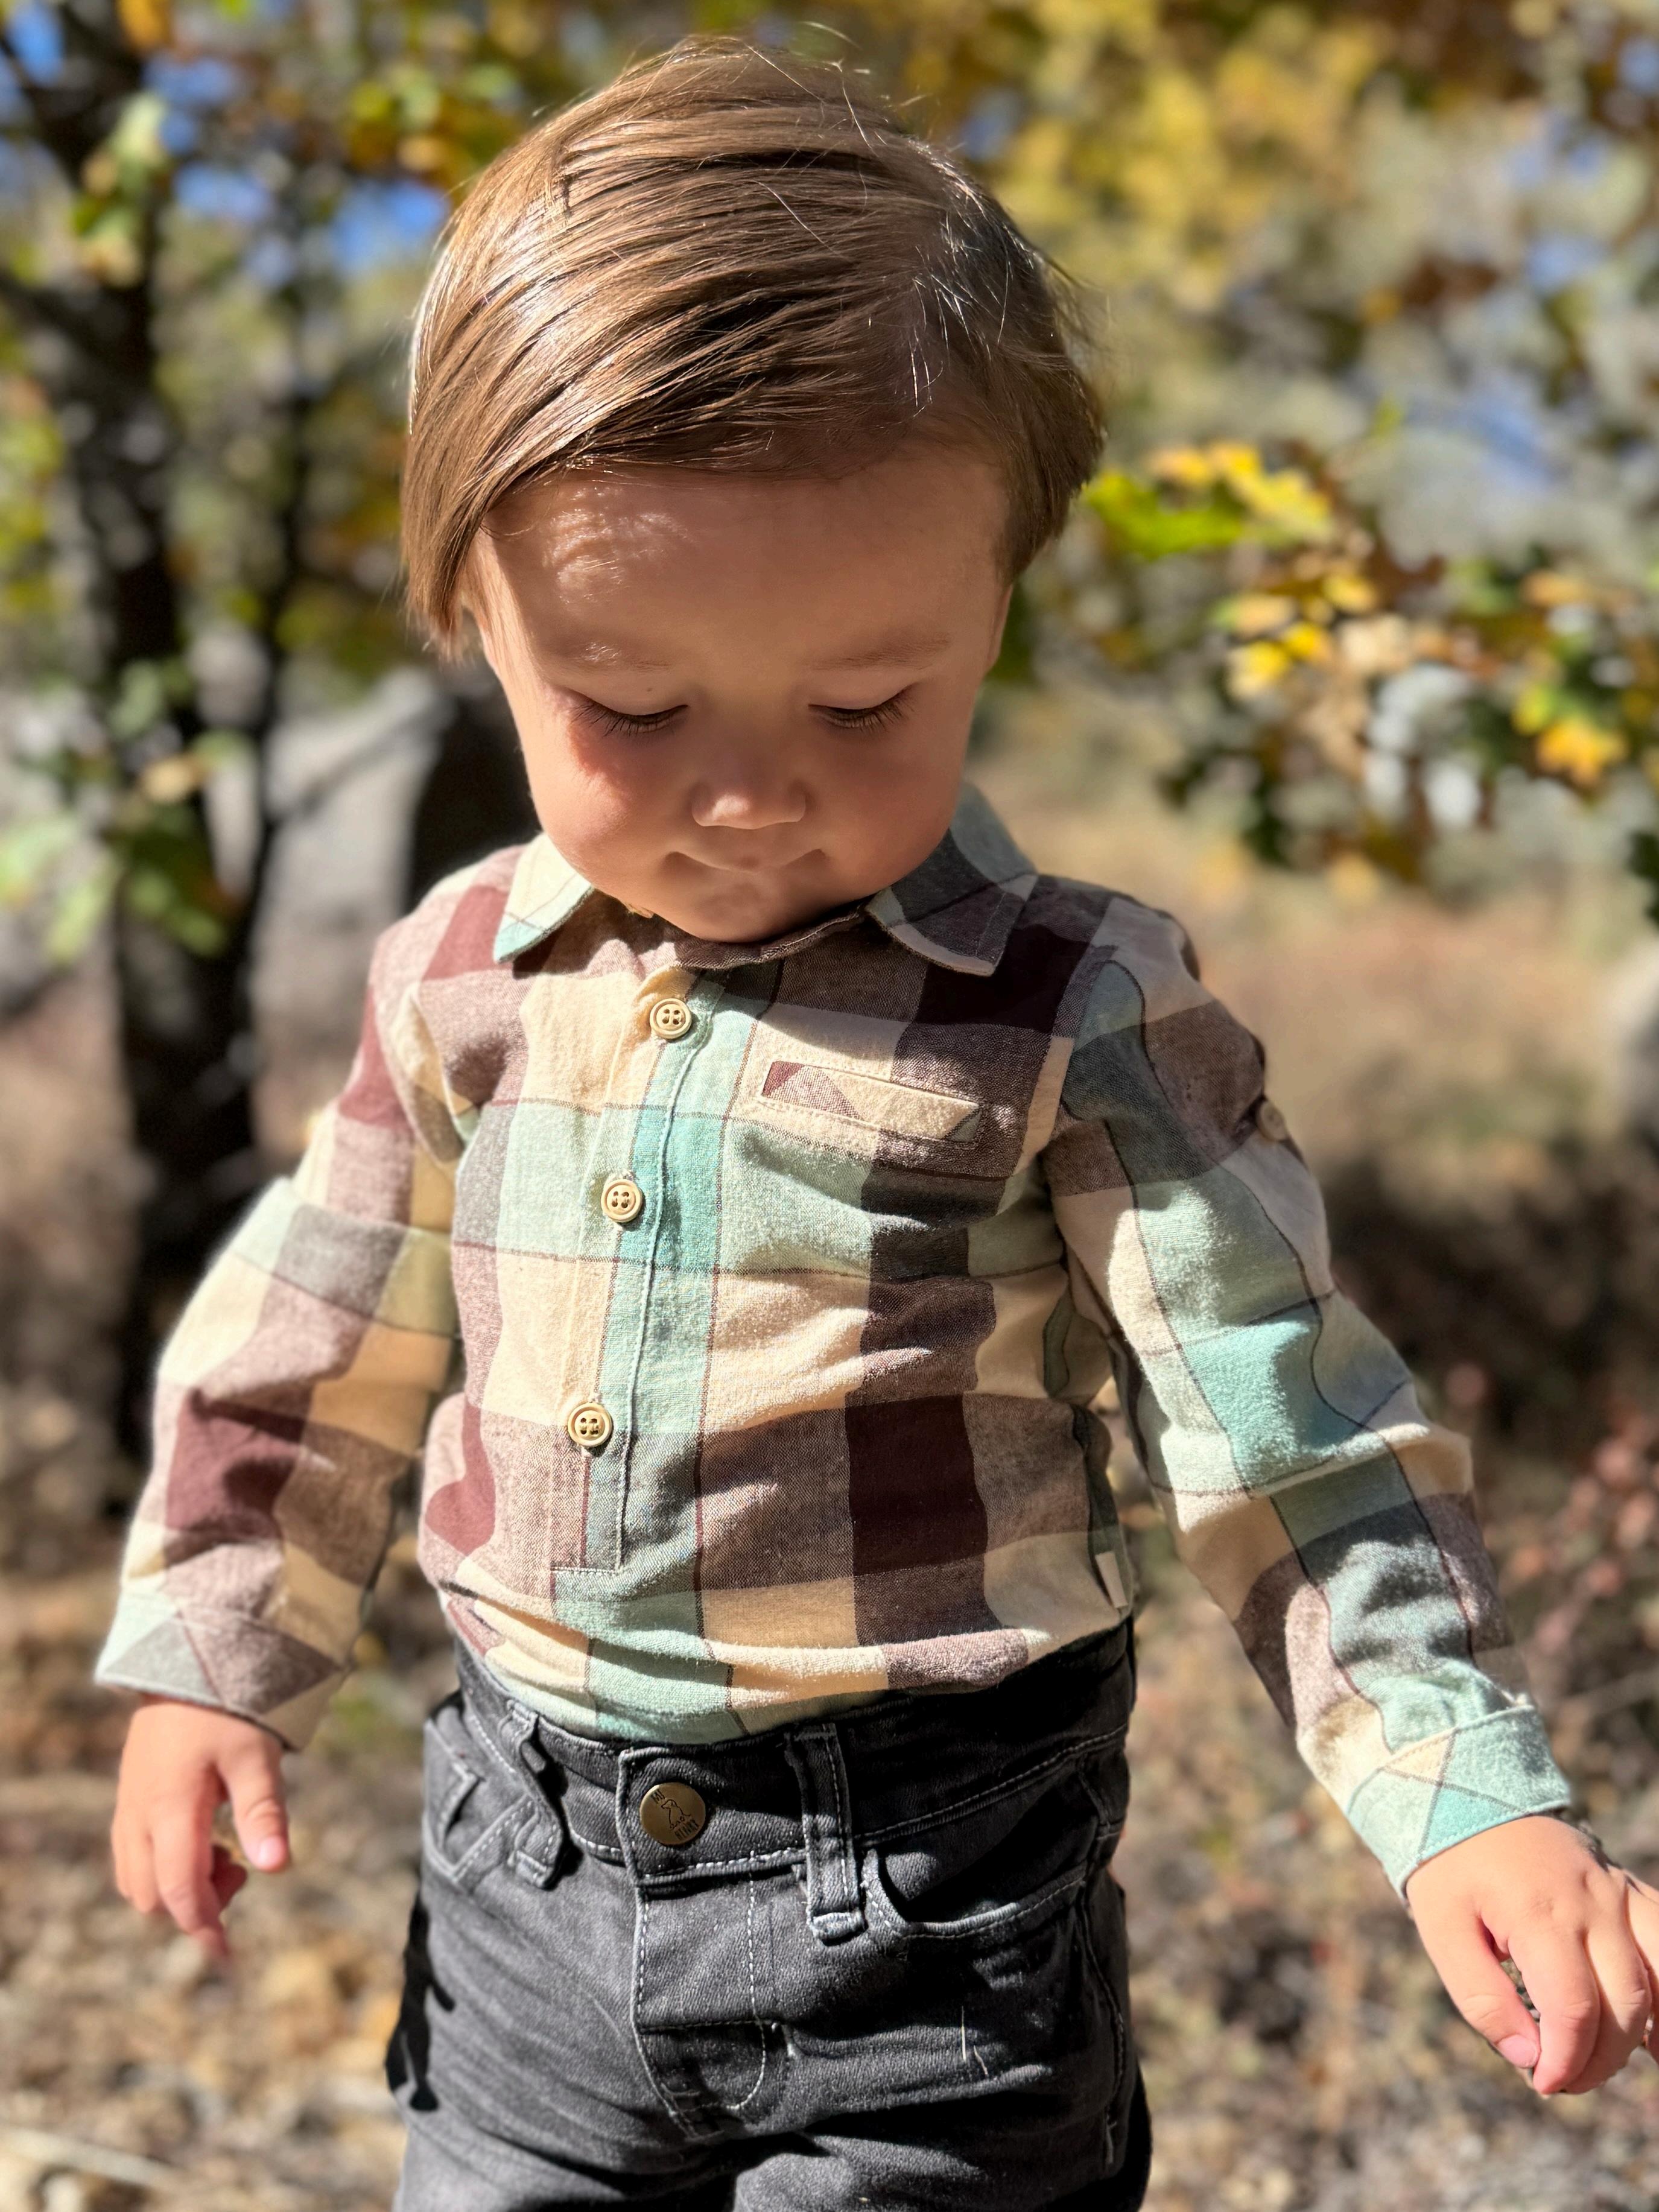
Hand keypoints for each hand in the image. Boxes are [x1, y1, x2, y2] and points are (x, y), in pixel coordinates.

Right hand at [111, 1695, 290, 1959]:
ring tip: (226, 1854)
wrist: (186, 1661)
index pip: (178, 1892)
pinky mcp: (129, 1800)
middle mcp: (138, 1817)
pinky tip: (204, 1839)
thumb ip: (264, 1813)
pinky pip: (133, 1857)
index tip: (228, 1956)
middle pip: (152, 1897)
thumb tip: (278, 1868)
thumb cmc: (228, 1707)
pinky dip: (164, 1867)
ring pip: (137, 1881)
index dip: (203, 1928)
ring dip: (178, 1888)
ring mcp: (127, 1809)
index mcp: (169, 1811)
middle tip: (240, 1873)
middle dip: (195, 1906)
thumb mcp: (256, 1756)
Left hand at [1405, 1813, 1658, 2093]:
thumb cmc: (1450, 1866)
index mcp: (1540, 1913)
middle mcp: (1592, 1903)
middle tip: (1562, 2078)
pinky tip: (1653, 2035)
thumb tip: (1527, 2060)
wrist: (1470, 1793)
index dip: (1566, 2061)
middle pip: (1625, 2005)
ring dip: (1642, 2033)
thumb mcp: (1441, 1930)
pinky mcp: (1630, 1891)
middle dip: (1600, 2059)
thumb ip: (1482, 2000)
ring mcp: (1618, 1894)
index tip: (1542, 2081)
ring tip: (1602, 2057)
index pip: (1575, 2010)